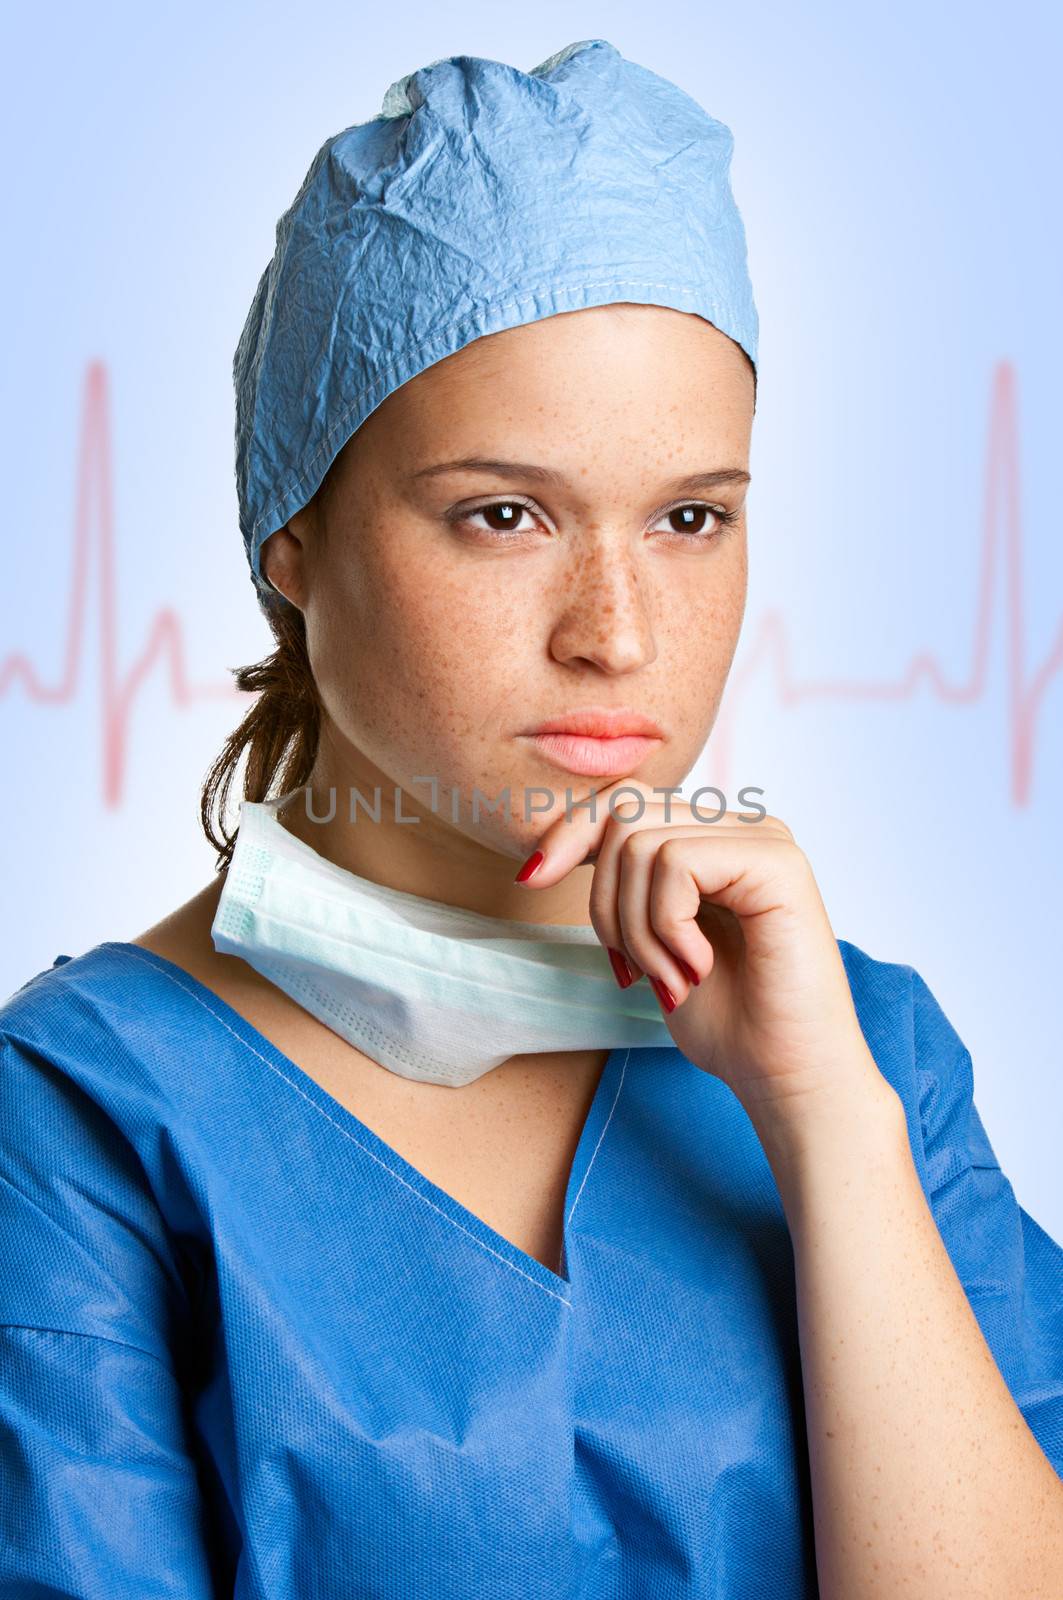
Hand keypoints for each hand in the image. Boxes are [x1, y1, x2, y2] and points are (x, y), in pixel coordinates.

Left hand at [514, 779, 884, 1120]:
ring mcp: (764, 838)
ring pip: (639, 843)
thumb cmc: (728, 1021)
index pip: (624, 800)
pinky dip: (667, 927)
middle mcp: (742, 826)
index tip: (530, 879)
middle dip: (604, 900)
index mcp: (715, 839)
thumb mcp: (651, 942)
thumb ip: (623, 887)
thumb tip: (549, 851)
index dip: (568, 832)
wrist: (785, 1075)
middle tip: (633, 968)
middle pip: (624, 814)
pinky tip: (697, 968)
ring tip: (669, 978)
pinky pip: (676, 865)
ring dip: (637, 928)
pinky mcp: (776, 862)